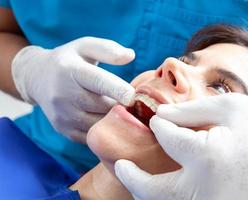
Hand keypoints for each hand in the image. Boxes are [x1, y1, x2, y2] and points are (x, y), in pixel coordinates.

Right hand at [12, 37, 134, 142]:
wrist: (37, 78)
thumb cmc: (69, 60)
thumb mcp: (85, 46)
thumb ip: (108, 49)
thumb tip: (131, 55)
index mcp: (71, 70)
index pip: (98, 82)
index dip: (118, 90)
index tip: (134, 97)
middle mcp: (62, 95)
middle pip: (103, 106)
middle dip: (122, 105)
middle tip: (133, 100)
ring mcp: (62, 115)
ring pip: (99, 124)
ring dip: (115, 119)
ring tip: (120, 108)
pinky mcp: (64, 130)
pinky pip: (93, 135)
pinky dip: (104, 129)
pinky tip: (108, 118)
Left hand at [115, 93, 247, 199]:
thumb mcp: (227, 108)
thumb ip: (187, 111)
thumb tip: (158, 118)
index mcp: (208, 158)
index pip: (166, 138)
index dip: (161, 126)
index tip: (160, 120)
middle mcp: (207, 191)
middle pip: (153, 191)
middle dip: (132, 178)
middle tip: (119, 166)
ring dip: (146, 193)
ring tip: (134, 178)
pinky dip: (168, 199)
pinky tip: (161, 188)